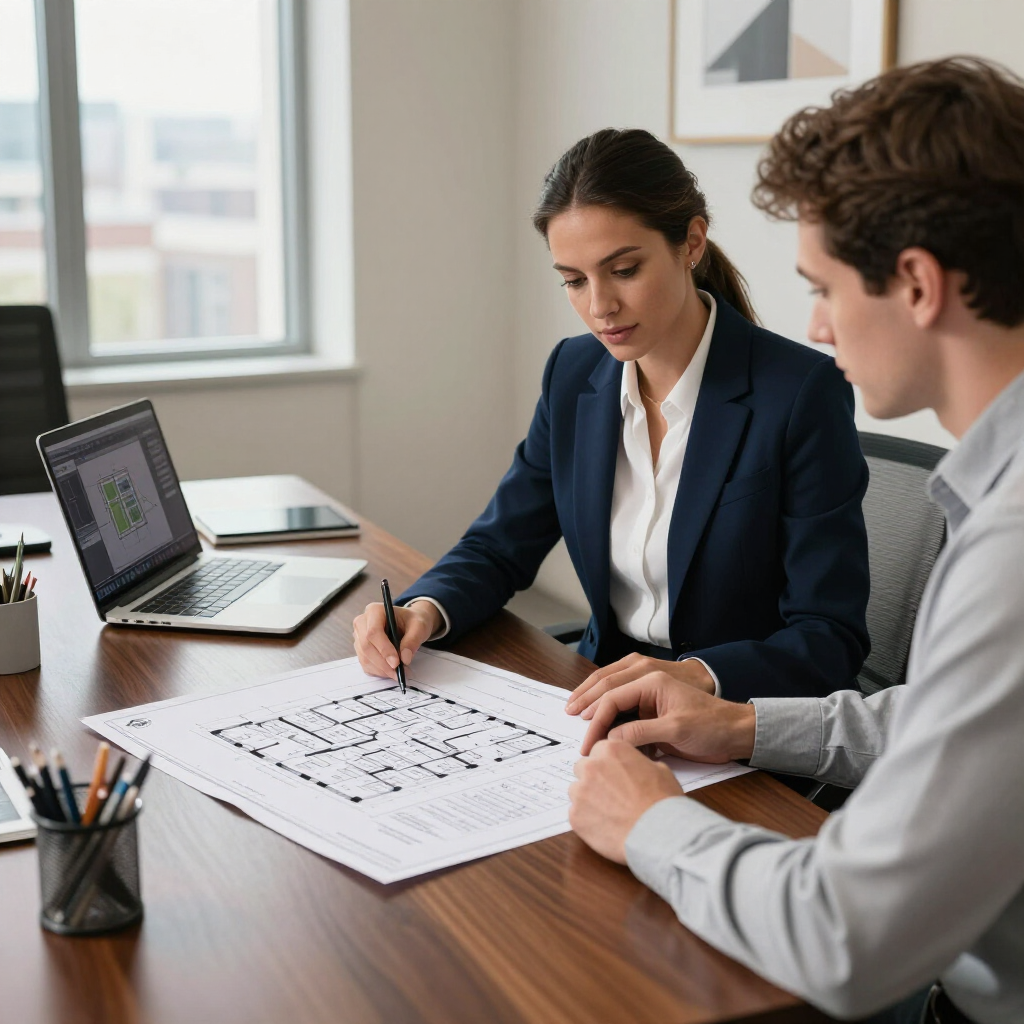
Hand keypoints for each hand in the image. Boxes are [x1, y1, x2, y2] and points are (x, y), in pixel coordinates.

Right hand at [353, 600, 441, 680]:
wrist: (409, 623)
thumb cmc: (412, 621)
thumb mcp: (419, 626)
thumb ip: (413, 640)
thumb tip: (405, 658)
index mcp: (375, 610)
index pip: (373, 632)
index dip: (384, 649)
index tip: (396, 663)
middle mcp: (362, 622)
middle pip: (366, 646)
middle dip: (383, 663)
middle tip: (398, 673)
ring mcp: (359, 636)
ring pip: (365, 657)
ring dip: (381, 669)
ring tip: (398, 673)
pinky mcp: (360, 649)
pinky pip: (365, 664)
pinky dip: (378, 671)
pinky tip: (391, 671)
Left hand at [568, 740, 682, 862]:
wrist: (657, 834)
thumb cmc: (661, 803)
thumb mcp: (659, 770)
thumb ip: (637, 763)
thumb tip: (634, 768)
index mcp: (611, 750)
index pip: (599, 751)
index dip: (607, 764)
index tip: (614, 775)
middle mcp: (591, 767)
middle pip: (583, 768)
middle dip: (593, 779)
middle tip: (611, 794)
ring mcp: (580, 791)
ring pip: (577, 791)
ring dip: (588, 799)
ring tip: (609, 813)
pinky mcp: (575, 816)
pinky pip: (576, 814)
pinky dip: (587, 820)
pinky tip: (605, 826)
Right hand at [579, 670, 756, 762]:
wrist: (736, 732)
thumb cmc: (712, 726)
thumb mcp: (676, 730)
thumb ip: (642, 732)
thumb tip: (611, 738)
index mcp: (652, 681)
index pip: (613, 696)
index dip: (596, 718)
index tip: (587, 741)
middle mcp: (647, 683)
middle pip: (607, 688)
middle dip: (587, 703)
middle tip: (568, 717)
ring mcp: (650, 696)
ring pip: (613, 696)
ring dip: (595, 706)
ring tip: (576, 715)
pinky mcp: (653, 711)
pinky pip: (625, 710)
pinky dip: (610, 718)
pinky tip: (601, 727)